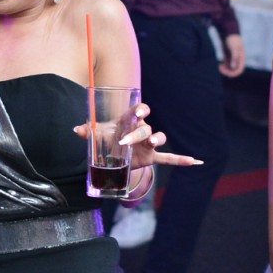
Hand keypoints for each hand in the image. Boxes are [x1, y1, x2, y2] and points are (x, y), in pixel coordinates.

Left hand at [74, 103, 203, 170]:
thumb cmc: (109, 136)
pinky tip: (194, 162)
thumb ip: (89, 132)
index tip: (139, 113)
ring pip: (159, 137)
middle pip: (146, 127)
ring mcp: (148, 143)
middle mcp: (142, 129)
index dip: (141, 110)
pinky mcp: (152, 156)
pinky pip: (168, 158)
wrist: (115, 151)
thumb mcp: (99, 134)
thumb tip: (77, 130)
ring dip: (157, 139)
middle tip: (124, 142)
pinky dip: (180, 160)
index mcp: (131, 120)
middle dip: (137, 134)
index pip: (139, 110)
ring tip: (151, 143)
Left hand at [220, 34, 245, 77]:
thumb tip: (233, 67)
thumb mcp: (234, 48)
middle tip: (221, 69)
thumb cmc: (233, 40)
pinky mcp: (228, 58)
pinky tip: (219, 65)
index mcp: (241, 58)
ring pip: (229, 68)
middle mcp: (237, 60)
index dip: (234, 74)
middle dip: (228, 71)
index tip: (228, 74)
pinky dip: (223, 66)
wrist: (229, 34)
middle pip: (233, 70)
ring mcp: (232, 59)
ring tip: (219, 67)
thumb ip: (234, 58)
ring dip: (224, 70)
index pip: (240, 70)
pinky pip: (225, 65)